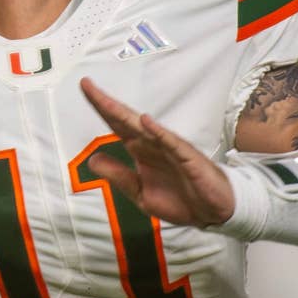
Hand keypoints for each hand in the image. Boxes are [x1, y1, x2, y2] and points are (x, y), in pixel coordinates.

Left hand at [80, 78, 234, 227]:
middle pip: (125, 120)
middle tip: (86, 84)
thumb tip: (92, 159)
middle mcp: (153, 144)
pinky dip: (159, 132)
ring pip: (145, 127)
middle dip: (106, 103)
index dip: (100, 108)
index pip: (116, 125)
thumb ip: (118, 176)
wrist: (212, 213)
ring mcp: (170, 149)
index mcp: (141, 150)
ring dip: (125, 114)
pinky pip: (172, 143)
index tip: (85, 88)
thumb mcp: (140, 193)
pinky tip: (146, 122)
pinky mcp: (187, 158)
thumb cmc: (180, 200)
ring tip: (105, 101)